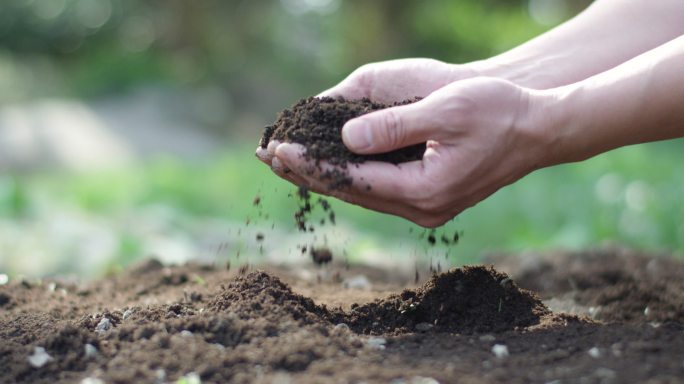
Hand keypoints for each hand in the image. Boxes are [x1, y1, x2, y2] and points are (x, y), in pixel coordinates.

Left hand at [256, 58, 479, 187]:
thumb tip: (347, 137)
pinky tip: (328, 163)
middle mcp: (421, 209)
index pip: (352, 179)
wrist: (540, 130)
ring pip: (361, 193)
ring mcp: (425, 208)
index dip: (311, 163)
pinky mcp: (428, 198)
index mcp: (424, 190)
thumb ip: (394, 126)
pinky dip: (349, 175)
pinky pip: (377, 190)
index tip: (276, 148)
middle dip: (307, 172)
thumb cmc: (499, 114)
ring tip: (287, 159)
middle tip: (267, 155)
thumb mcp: (446, 111)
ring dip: (324, 175)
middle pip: (350, 192)